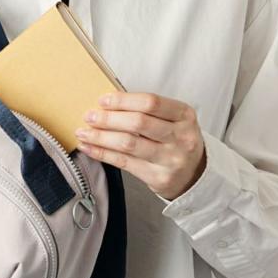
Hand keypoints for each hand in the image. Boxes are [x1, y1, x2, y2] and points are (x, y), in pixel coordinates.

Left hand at [75, 92, 205, 200]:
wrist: (194, 175)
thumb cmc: (176, 141)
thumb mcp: (174, 120)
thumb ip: (148, 112)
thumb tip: (108, 104)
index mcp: (184, 116)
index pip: (151, 103)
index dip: (123, 101)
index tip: (103, 100)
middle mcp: (180, 137)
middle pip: (138, 123)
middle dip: (109, 119)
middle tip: (89, 116)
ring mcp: (170, 159)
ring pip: (128, 144)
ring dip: (100, 137)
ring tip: (83, 132)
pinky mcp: (157, 177)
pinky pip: (123, 162)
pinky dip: (102, 153)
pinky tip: (89, 148)